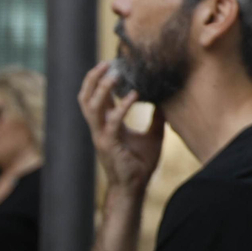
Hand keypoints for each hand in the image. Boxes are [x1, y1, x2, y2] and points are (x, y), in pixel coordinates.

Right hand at [79, 61, 164, 199]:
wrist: (135, 188)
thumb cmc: (140, 163)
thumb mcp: (153, 136)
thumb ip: (156, 118)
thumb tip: (166, 102)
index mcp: (106, 124)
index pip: (96, 98)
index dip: (98, 80)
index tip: (109, 63)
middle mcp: (100, 128)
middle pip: (86, 98)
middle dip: (93, 79)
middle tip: (106, 62)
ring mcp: (101, 136)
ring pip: (92, 107)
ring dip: (102, 89)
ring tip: (114, 74)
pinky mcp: (109, 145)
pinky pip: (112, 122)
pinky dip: (121, 107)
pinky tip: (134, 96)